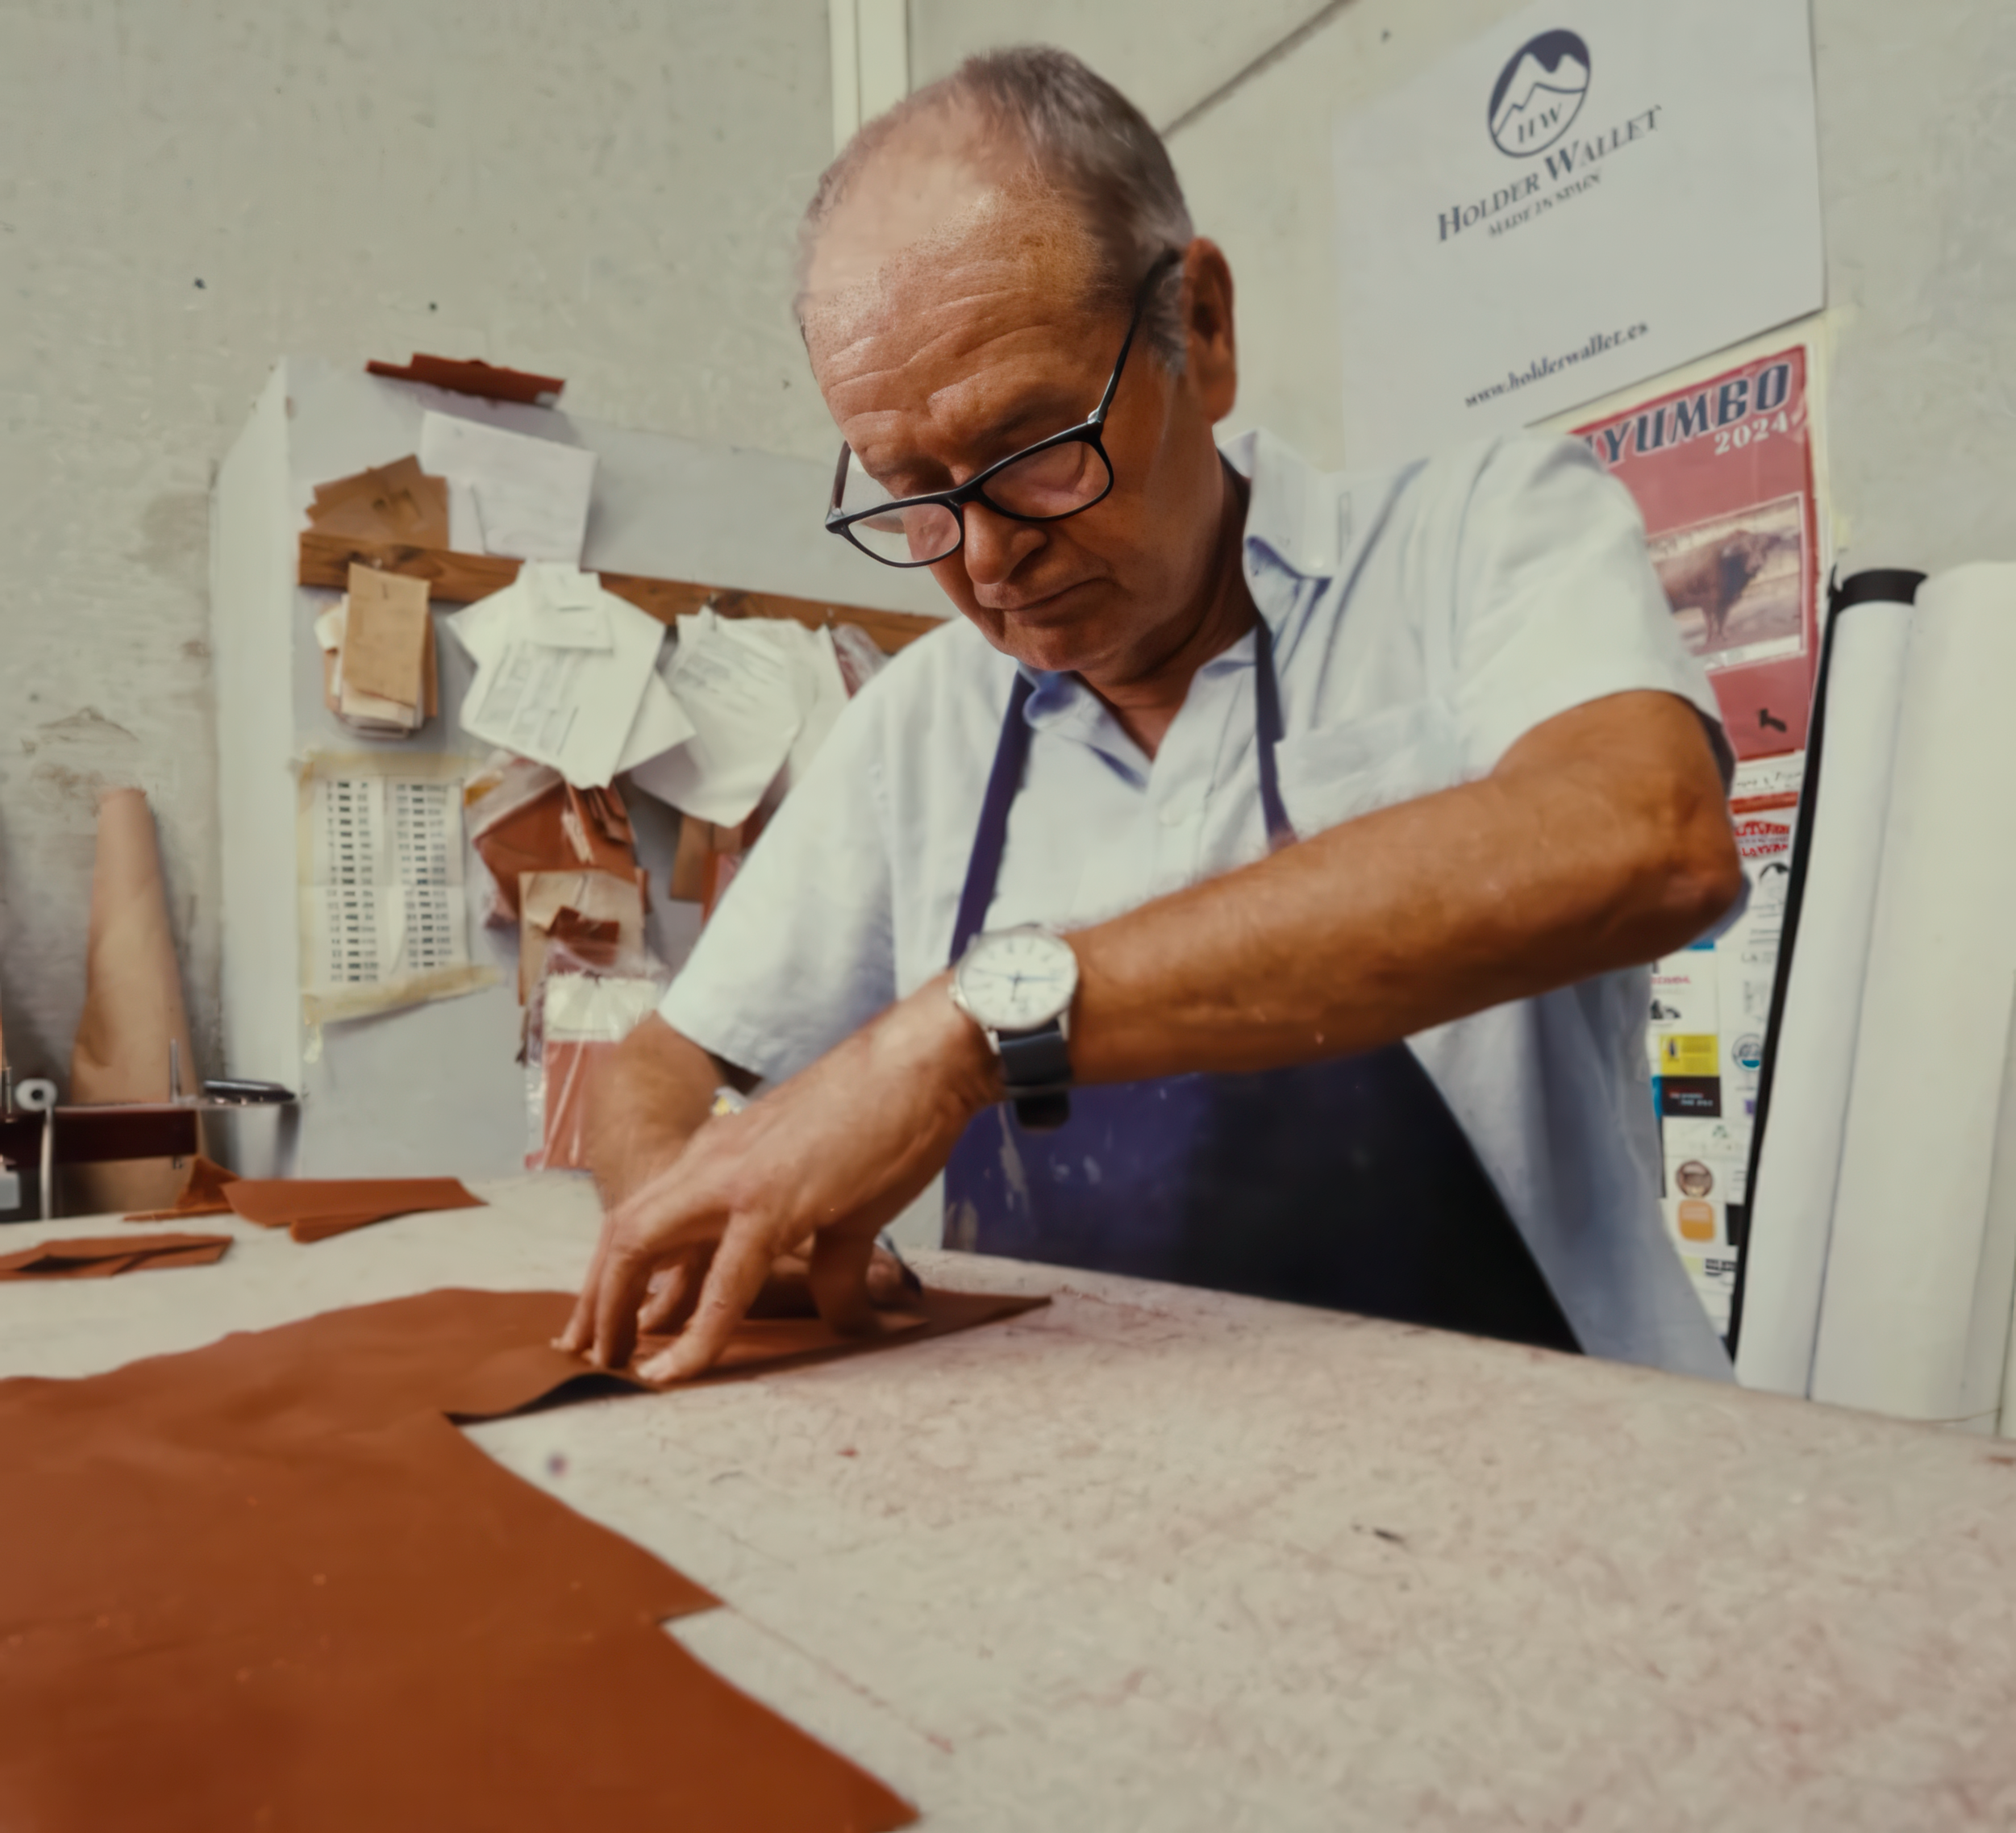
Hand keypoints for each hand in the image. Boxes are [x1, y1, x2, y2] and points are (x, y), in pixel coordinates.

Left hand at [557, 974, 996, 1380]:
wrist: (920, 1061)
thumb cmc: (888, 1116)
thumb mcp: (842, 1199)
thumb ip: (829, 1261)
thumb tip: (845, 1319)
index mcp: (723, 1155)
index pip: (649, 1214)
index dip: (618, 1269)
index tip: (610, 1320)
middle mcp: (712, 1162)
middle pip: (623, 1231)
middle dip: (595, 1296)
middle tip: (583, 1350)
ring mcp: (734, 1178)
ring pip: (642, 1245)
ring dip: (615, 1308)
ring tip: (606, 1361)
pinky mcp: (772, 1200)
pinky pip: (721, 1280)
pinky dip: (696, 1331)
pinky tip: (679, 1368)